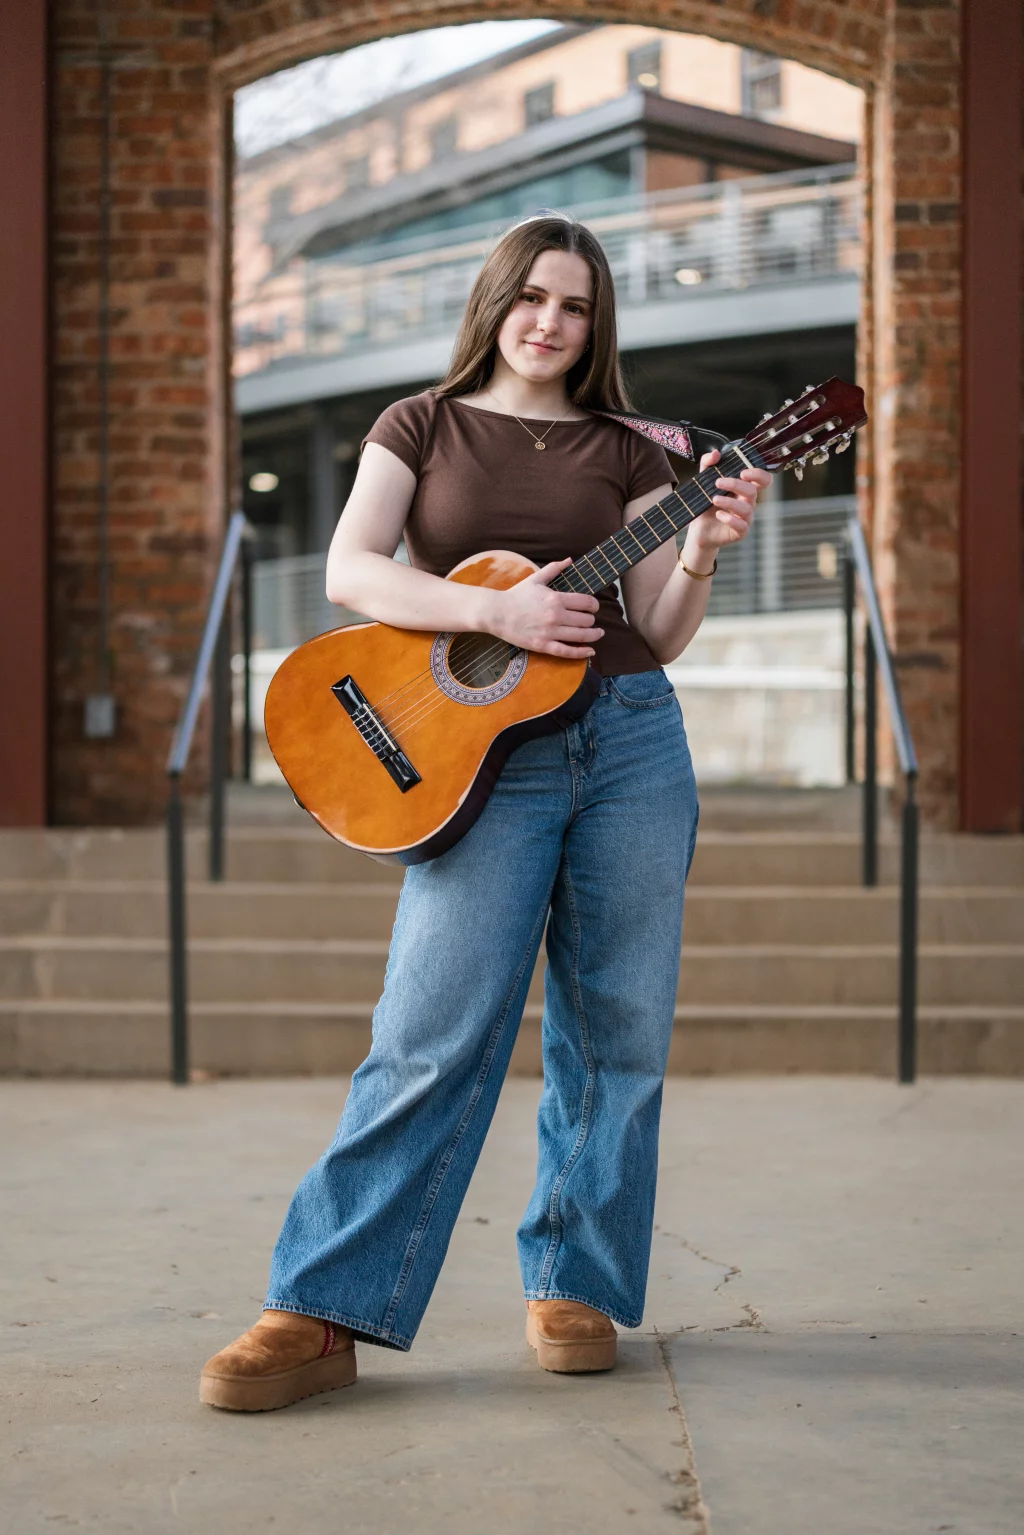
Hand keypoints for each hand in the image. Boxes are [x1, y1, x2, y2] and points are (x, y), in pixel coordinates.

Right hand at [488, 559, 603, 658]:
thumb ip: (554, 568)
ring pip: (581, 636)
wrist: (497, 612)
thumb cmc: (516, 595)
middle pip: (586, 620)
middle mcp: (556, 616)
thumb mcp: (536, 579)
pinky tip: (591, 651)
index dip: (594, 605)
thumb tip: (570, 560)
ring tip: (598, 633)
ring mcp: (550, 632)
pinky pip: (567, 651)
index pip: (586, 603)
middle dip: (592, 620)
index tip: (594, 607)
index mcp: (556, 599)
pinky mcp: (543, 645)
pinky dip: (581, 653)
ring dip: (593, 635)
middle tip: (591, 620)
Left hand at [683, 449, 771, 564]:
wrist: (699, 529)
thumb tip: (716, 453)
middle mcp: (748, 502)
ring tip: (714, 499)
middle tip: (717, 483)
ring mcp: (746, 518)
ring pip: (746, 508)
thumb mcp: (704, 481)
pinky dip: (730, 519)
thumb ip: (708, 464)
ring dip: (730, 502)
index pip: (763, 480)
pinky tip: (719, 514)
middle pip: (752, 491)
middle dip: (735, 484)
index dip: (758, 474)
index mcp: (744, 489)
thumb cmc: (706, 504)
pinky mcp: (740, 532)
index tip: (743, 472)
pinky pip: (742, 526)